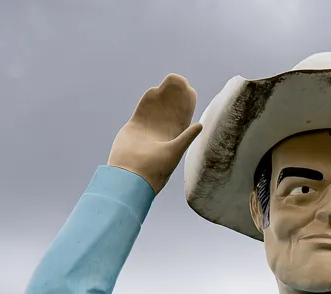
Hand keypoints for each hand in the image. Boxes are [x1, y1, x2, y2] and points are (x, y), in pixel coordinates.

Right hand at [108, 74, 202, 194]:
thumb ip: (185, 138)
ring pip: (157, 107)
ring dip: (162, 95)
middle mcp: (162, 132)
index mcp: (174, 139)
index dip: (187, 104)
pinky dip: (148, 100)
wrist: (130, 176)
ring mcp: (148, 129)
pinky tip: (154, 90)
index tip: (191, 91)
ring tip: (169, 80)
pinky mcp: (134, 126)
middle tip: (180, 79)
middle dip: (175, 95)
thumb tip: (200, 124)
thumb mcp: (174, 152)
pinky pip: (143, 110)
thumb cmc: (154, 170)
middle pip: (170, 109)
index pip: (183, 118)